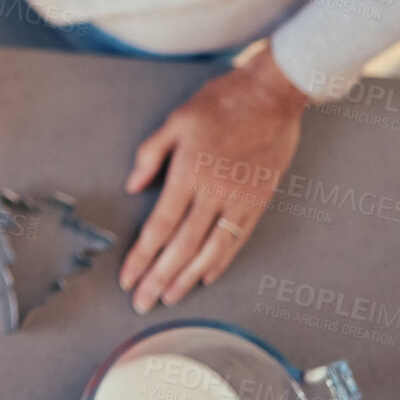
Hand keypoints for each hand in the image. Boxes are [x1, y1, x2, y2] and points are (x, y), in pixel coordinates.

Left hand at [119, 47, 307, 311]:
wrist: (271, 96)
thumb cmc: (221, 102)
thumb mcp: (176, 119)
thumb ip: (151, 154)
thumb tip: (132, 185)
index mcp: (188, 172)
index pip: (160, 226)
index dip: (142, 256)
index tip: (128, 278)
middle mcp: (213, 192)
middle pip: (182, 246)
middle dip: (159, 278)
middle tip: (142, 303)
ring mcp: (239, 199)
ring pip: (210, 249)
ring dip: (188, 277)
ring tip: (170, 297)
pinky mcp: (259, 200)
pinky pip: (237, 238)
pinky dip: (221, 261)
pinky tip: (206, 276)